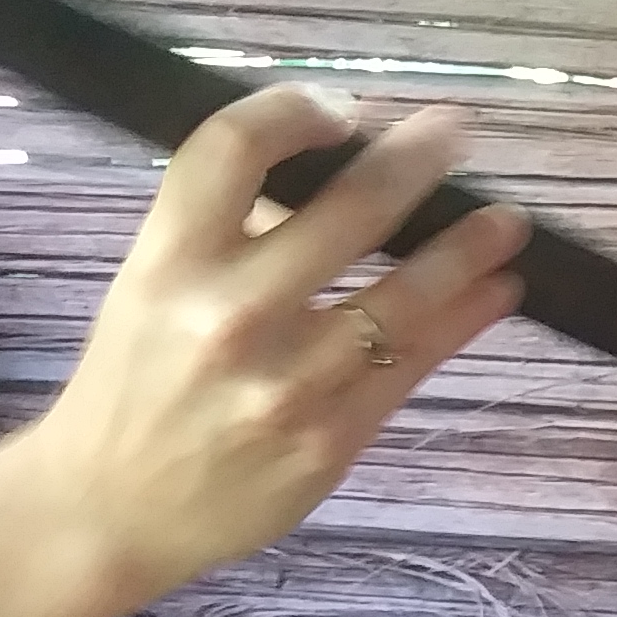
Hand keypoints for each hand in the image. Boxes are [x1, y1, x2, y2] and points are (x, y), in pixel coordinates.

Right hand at [11, 88, 530, 615]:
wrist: (108, 510)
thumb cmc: (134, 386)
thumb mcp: (150, 289)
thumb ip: (228, 235)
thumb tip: (333, 175)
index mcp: (168, 262)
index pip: (232, 148)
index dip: (294, 109)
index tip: (341, 107)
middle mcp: (226, 315)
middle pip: (346, 211)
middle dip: (415, 161)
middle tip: (455, 130)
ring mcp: (284, 383)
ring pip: (403, 296)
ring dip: (468, 250)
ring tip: (509, 223)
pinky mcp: (329, 440)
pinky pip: (414, 364)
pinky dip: (464, 319)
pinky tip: (495, 291)